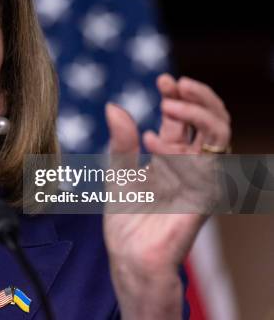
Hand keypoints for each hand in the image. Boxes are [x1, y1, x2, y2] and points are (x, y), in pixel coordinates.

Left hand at [102, 73, 231, 318]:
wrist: (130, 255)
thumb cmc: (126, 218)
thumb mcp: (118, 171)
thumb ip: (120, 141)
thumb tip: (113, 106)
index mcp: (172, 155)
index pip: (185, 118)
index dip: (178, 95)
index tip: (162, 79)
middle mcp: (191, 162)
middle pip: (211, 119)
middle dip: (197, 96)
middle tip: (173, 83)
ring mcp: (201, 177)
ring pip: (221, 132)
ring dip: (199, 112)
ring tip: (169, 102)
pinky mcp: (204, 193)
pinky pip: (207, 160)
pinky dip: (181, 145)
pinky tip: (151, 141)